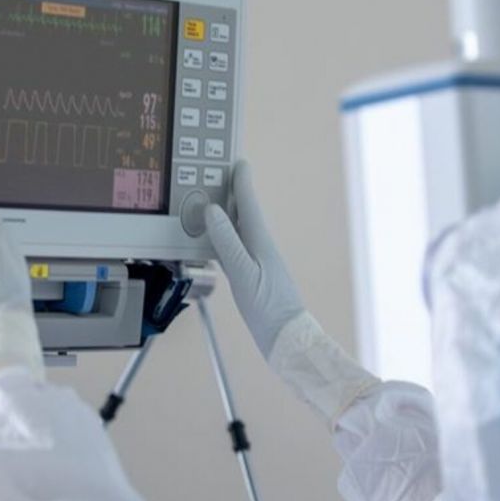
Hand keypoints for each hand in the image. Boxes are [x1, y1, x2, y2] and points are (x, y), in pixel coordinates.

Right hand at [204, 160, 304, 357]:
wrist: (287, 339)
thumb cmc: (269, 309)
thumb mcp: (243, 274)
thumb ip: (228, 241)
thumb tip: (213, 209)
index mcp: (260, 242)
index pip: (249, 204)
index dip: (242, 182)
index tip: (237, 162)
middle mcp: (261, 247)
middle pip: (244, 213)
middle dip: (232, 193)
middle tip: (218, 174)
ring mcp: (258, 261)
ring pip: (239, 229)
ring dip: (227, 214)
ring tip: (212, 201)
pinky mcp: (254, 276)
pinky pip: (235, 247)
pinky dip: (224, 237)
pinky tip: (215, 241)